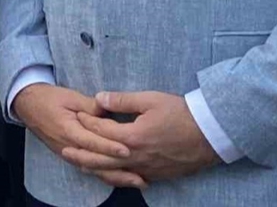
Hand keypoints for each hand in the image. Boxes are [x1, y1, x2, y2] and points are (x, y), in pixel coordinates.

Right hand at [12, 83, 144, 188]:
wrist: (28, 105)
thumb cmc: (49, 98)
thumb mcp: (70, 96)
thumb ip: (90, 105)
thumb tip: (109, 110)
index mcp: (67, 129)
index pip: (91, 141)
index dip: (109, 146)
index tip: (127, 150)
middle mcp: (68, 146)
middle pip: (95, 162)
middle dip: (118, 170)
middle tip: (141, 176)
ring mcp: (68, 153)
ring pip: (94, 170)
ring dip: (116, 177)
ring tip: (138, 182)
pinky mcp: (71, 156)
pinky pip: (90, 169)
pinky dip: (107, 175)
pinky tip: (122, 179)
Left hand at [65, 91, 219, 184]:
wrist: (212, 134)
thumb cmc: (182, 113)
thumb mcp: (151, 100)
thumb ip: (122, 101)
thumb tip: (99, 98)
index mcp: (131, 136)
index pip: (100, 131)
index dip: (87, 121)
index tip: (77, 114)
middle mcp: (136, 156)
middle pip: (101, 158)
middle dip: (81, 153)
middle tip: (64, 149)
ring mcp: (146, 168)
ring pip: (114, 172)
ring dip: (95, 168)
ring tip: (80, 164)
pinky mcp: (157, 174)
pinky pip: (130, 178)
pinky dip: (116, 176)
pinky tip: (110, 174)